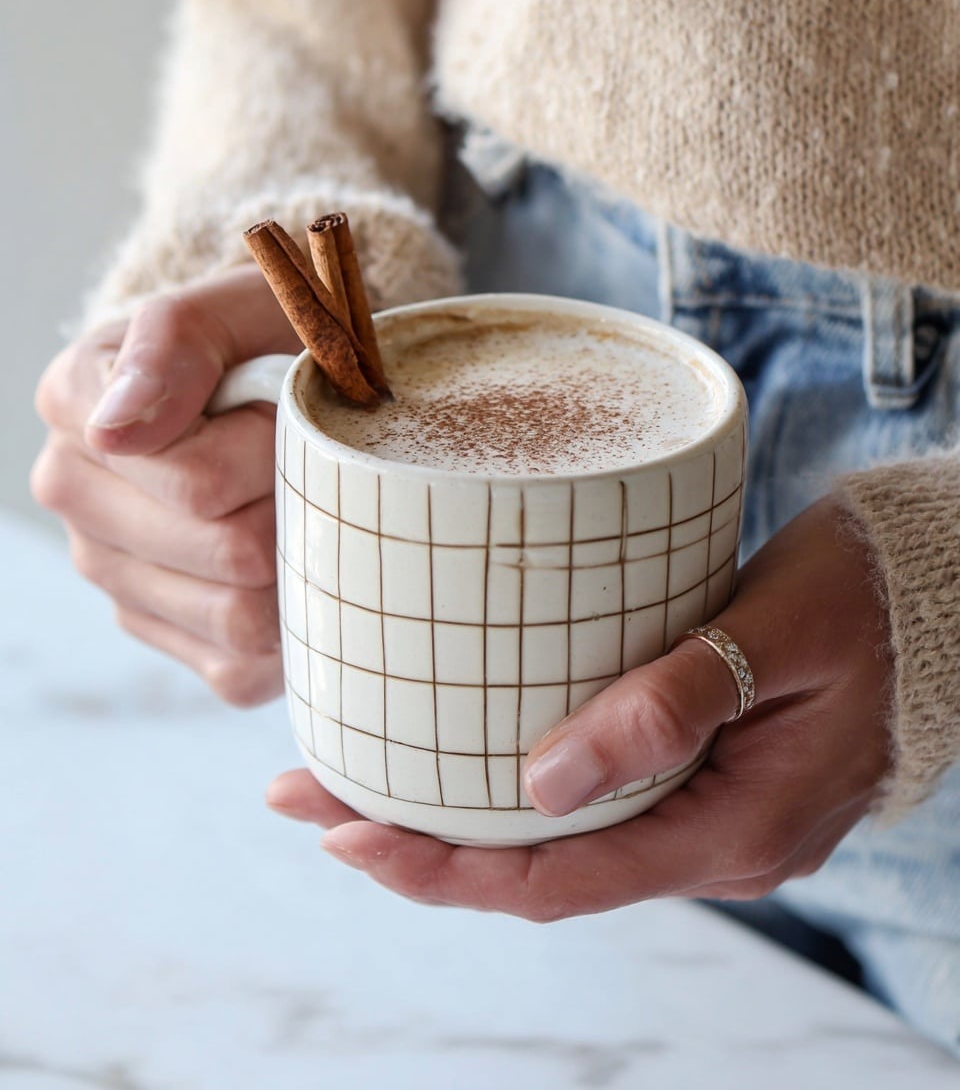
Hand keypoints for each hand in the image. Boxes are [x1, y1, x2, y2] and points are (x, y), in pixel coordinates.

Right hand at [32, 266, 299, 705]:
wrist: (279, 376)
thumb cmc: (264, 339)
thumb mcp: (238, 309)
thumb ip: (174, 347)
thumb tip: (115, 430)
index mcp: (76, 407)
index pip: (199, 480)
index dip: (267, 449)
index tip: (273, 408)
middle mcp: (74, 494)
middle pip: (228, 551)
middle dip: (291, 507)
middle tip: (303, 463)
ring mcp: (110, 570)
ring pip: (238, 616)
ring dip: (297, 566)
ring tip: (298, 507)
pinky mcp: (155, 630)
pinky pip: (239, 667)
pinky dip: (287, 627)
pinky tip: (289, 568)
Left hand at [267, 498, 893, 917]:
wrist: (932, 597)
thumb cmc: (863, 600)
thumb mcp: (778, 633)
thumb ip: (675, 702)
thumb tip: (544, 781)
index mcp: (732, 828)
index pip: (557, 880)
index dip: (441, 867)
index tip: (341, 832)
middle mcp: (710, 844)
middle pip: (537, 871)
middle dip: (415, 843)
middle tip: (306, 797)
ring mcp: (705, 816)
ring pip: (557, 843)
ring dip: (455, 817)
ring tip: (353, 778)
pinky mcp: (699, 779)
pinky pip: (590, 807)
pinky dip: (511, 790)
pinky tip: (461, 756)